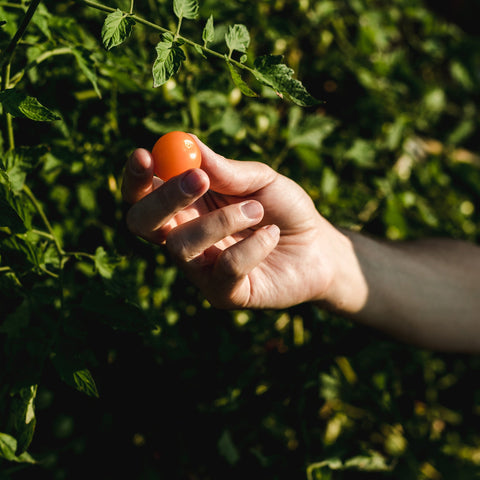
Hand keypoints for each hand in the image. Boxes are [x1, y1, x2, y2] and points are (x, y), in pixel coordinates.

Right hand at [121, 137, 352, 309]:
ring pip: (181, 246)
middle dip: (164, 198)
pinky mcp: (223, 294)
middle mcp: (184, 237)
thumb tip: (188, 143)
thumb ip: (226, 169)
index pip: (143, 194)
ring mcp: (200, 270)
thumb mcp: (261, 180)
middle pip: (142, 223)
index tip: (145, 155)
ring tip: (258, 210)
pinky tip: (272, 235)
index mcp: (186, 206)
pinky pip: (225, 268)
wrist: (318, 248)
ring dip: (222, 220)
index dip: (136, 177)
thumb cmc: (284, 209)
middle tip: (197, 178)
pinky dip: (253, 246)